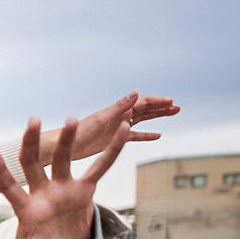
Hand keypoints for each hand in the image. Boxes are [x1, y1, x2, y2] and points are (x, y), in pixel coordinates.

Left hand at [0, 117, 127, 238]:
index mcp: (25, 209)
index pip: (8, 187)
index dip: (0, 171)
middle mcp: (42, 193)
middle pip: (33, 164)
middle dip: (32, 144)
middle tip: (33, 121)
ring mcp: (64, 189)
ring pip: (65, 160)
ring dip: (69, 140)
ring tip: (72, 119)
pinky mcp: (85, 191)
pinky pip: (99, 169)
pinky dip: (111, 151)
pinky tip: (123, 130)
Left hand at [46, 92, 179, 160]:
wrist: (62, 146)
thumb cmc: (77, 132)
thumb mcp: (101, 119)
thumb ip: (119, 107)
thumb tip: (136, 92)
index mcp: (116, 110)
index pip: (141, 102)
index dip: (156, 101)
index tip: (171, 102)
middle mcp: (118, 116)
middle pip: (144, 109)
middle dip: (161, 107)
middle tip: (177, 107)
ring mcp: (117, 127)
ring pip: (142, 120)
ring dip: (157, 117)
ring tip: (173, 113)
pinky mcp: (114, 139)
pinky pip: (134, 135)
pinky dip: (146, 135)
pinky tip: (157, 135)